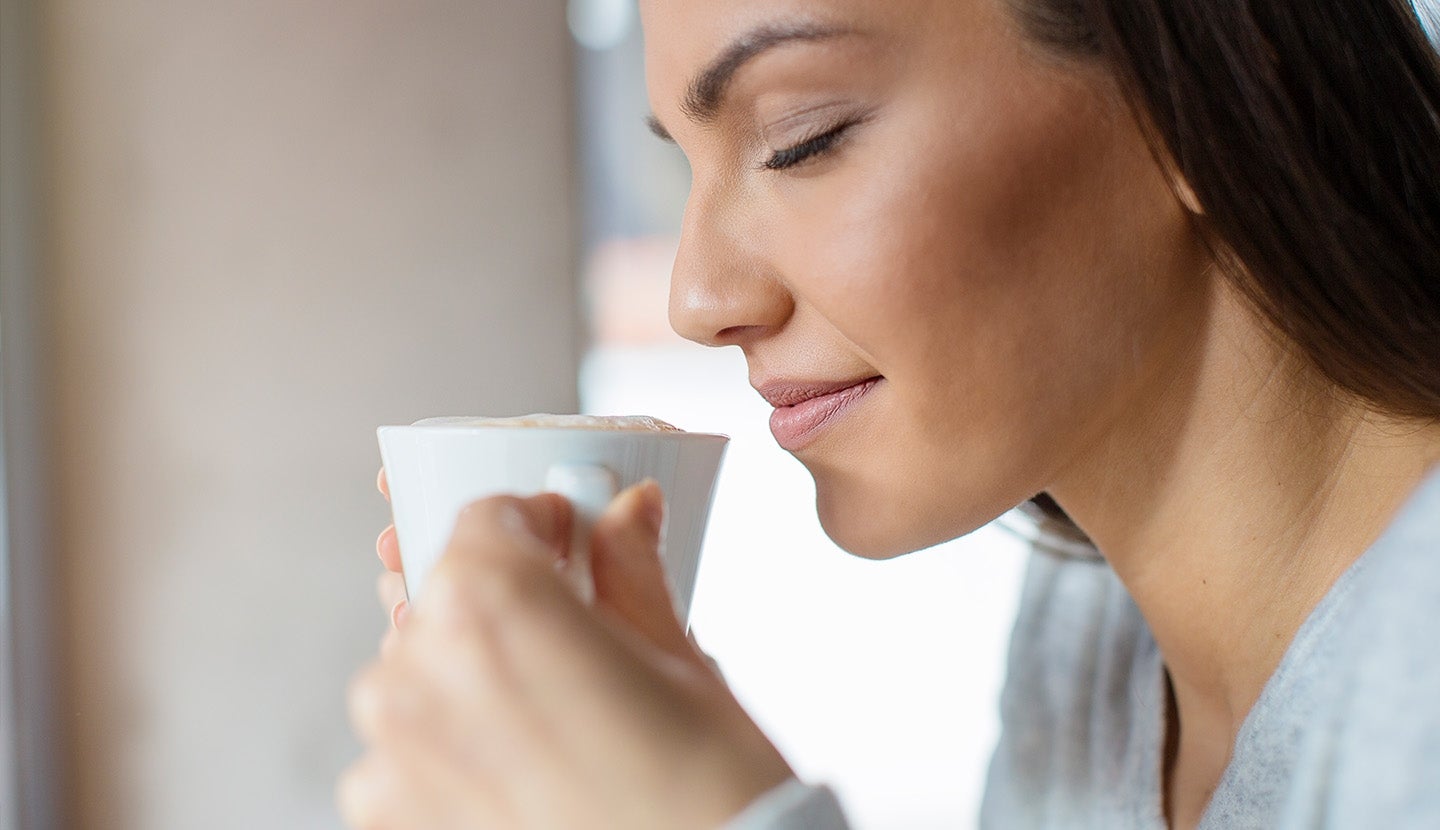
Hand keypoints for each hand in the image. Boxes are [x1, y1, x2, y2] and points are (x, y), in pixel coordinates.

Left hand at [340, 478, 792, 828]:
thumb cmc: (703, 792)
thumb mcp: (678, 660)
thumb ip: (630, 571)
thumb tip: (628, 513)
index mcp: (490, 606)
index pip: (487, 522)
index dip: (537, 524)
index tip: (566, 544)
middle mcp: (418, 673)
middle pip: (452, 599)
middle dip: (508, 605)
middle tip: (573, 636)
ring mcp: (390, 755)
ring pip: (423, 677)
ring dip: (473, 679)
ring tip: (554, 718)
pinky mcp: (386, 819)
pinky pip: (404, 755)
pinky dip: (451, 752)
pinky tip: (521, 772)